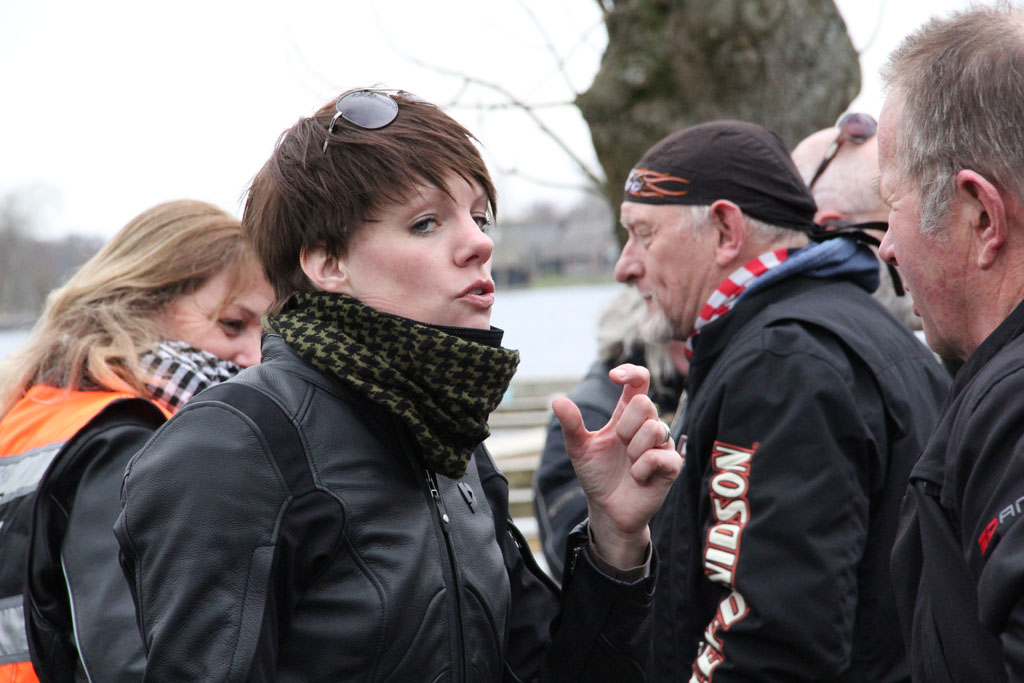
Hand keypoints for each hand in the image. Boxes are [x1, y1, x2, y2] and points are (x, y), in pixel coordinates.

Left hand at [551, 363, 682, 569]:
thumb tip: (557, 401)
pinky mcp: (672, 466)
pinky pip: (661, 456)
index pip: (639, 382)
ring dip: (634, 449)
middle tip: (619, 445)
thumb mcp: (579, 449)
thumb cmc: (597, 475)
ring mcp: (662, 445)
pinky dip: (642, 468)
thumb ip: (572, 425)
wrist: (607, 509)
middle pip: (645, 403)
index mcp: (627, 415)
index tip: (614, 377)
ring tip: (628, 463)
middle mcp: (648, 426)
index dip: (631, 372)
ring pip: (655, 429)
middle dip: (626, 425)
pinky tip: (637, 476)